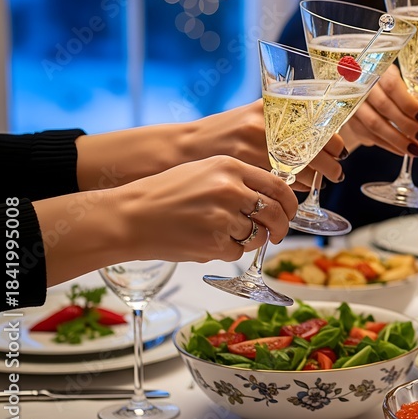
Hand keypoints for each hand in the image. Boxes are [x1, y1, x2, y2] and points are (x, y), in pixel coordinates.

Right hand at [37, 155, 299, 285]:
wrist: (128, 217)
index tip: (289, 212)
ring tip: (224, 234)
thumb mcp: (204, 172)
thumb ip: (239, 180)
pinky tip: (207, 241)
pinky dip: (228, 251)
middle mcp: (231, 189)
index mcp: (230, 166)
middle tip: (276, 234)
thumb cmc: (165, 194)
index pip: (278, 185)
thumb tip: (274, 198)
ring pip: (258, 235)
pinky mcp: (215, 242)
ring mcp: (224, 216)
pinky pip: (238, 252)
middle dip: (281, 227)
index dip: (289, 203)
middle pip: (276, 212)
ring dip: (249, 240)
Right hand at [183, 100, 343, 189]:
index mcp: (271, 107)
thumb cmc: (224, 135)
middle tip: (335, 174)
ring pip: (300, 170)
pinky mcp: (244, 165)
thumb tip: (324, 134)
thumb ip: (283, 121)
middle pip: (314, 149)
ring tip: (315, 184)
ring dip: (313, 181)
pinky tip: (292, 192)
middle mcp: (265, 122)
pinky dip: (291, 191)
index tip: (339, 152)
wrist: (184, 148)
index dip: (334, 142)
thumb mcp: (255, 118)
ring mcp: (253, 143)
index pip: (317, 124)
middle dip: (330, 166)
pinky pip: (280, 184)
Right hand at [338, 64, 417, 156]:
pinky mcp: (346, 118)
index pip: (392, 86)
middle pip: (384, 106)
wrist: (355, 93)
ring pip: (374, 124)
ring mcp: (350, 101)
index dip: (409, 104)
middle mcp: (360, 83)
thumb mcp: (400, 88)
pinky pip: (368, 135)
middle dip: (407, 125)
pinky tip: (401, 150)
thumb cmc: (384, 89)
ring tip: (415, 149)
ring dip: (397, 140)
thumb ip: (416, 98)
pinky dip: (387, 145)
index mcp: (377, 68)